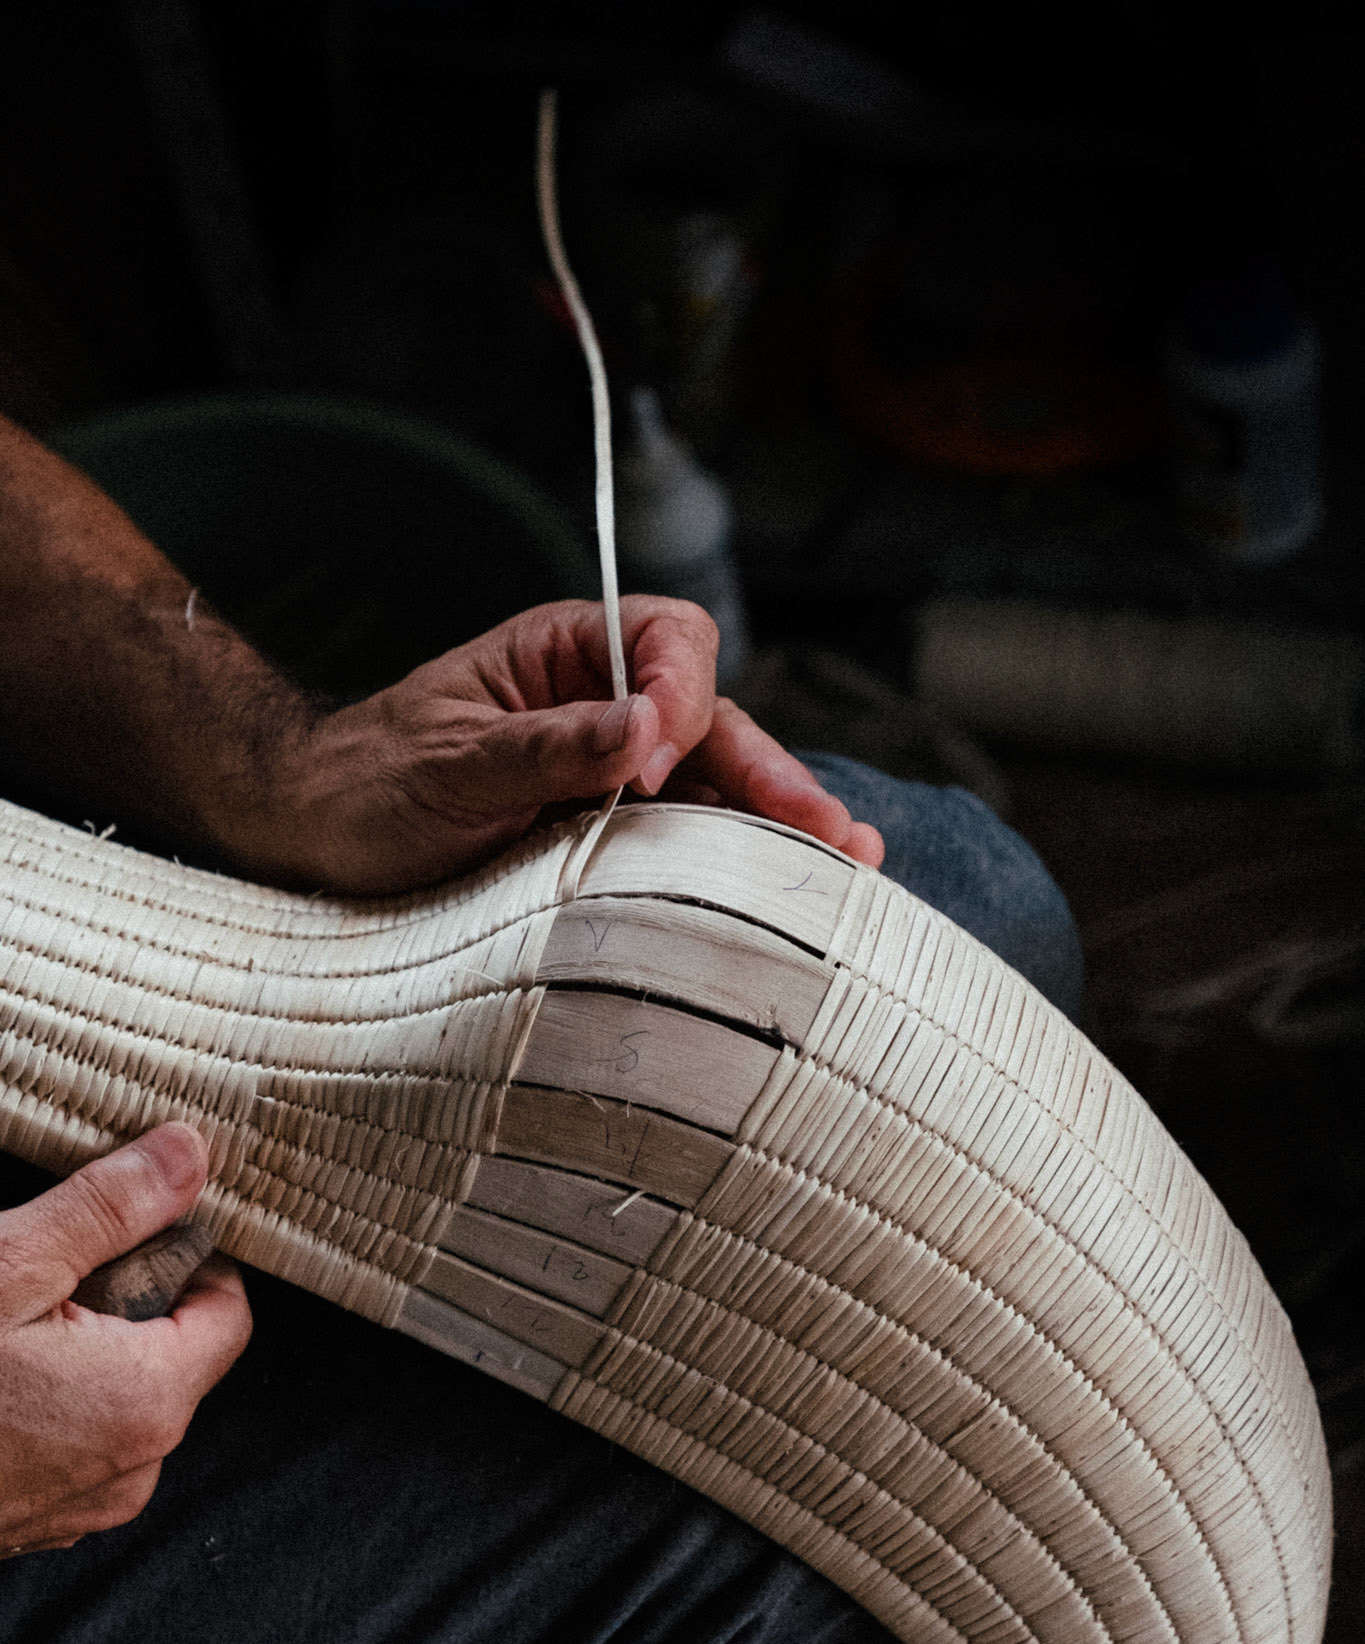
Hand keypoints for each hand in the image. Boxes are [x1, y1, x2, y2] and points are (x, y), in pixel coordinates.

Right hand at [0, 1125, 250, 1559]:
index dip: (187, 1256)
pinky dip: (46, 1403)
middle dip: (122, 1300)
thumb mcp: (8, 1268)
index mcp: (148, 1400)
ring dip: (79, 1351)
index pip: (228, 1310)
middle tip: (47, 1271)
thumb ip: (108, 1209)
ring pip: (119, 1398)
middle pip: (173, 1352)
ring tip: (8, 1325)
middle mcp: (134, 1467)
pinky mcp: (36, 1521)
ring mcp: (83, 1504)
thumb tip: (188, 1153)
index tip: (133, 1226)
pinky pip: (73, 1443)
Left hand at [229, 597, 882, 893]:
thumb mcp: (447, 763)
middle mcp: (601, 711)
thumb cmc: (364, 784)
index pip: (666, 642)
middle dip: (777, 779)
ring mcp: (609, 783)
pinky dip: (730, 877)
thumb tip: (642, 728)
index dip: (679, 693)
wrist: (309, 842)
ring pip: (712, 796)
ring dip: (775, 834)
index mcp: (565, 655)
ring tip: (842, 870)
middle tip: (833, 836)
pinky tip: (783, 905)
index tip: (649, 758)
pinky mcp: (604, 848)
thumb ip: (544, 745)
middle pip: (716, 726)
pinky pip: (679, 854)